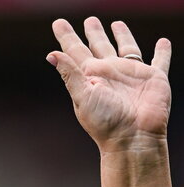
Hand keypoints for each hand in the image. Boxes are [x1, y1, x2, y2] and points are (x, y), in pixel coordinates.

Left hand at [48, 17, 171, 151]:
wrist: (133, 138)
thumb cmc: (105, 122)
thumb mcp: (83, 96)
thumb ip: (70, 74)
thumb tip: (51, 54)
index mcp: (91, 77)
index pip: (76, 52)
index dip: (67, 37)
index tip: (58, 23)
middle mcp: (110, 73)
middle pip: (100, 46)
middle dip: (94, 33)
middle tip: (90, 20)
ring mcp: (132, 75)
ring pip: (127, 49)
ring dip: (123, 36)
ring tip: (117, 24)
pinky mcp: (154, 78)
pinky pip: (160, 61)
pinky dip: (162, 52)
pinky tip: (162, 42)